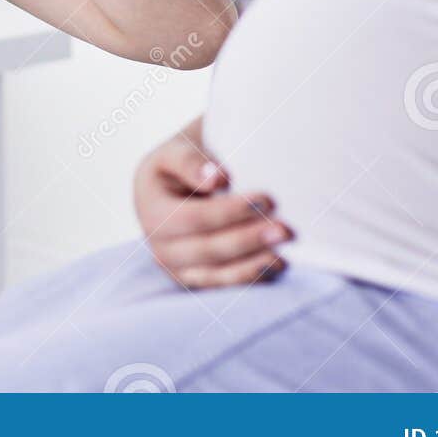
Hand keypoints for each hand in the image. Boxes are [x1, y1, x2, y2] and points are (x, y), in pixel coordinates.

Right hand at [133, 117, 291, 287]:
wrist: (180, 181)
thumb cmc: (183, 162)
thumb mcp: (178, 151)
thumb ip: (191, 161)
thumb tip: (217, 179)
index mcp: (152, 211)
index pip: (193, 218)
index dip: (230, 212)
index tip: (267, 199)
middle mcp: (160, 246)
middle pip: (206, 250)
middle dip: (248, 241)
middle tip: (286, 230)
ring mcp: (178, 268)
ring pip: (216, 275)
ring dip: (253, 266)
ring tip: (285, 256)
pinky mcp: (198, 279)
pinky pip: (224, 285)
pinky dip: (251, 279)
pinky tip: (277, 266)